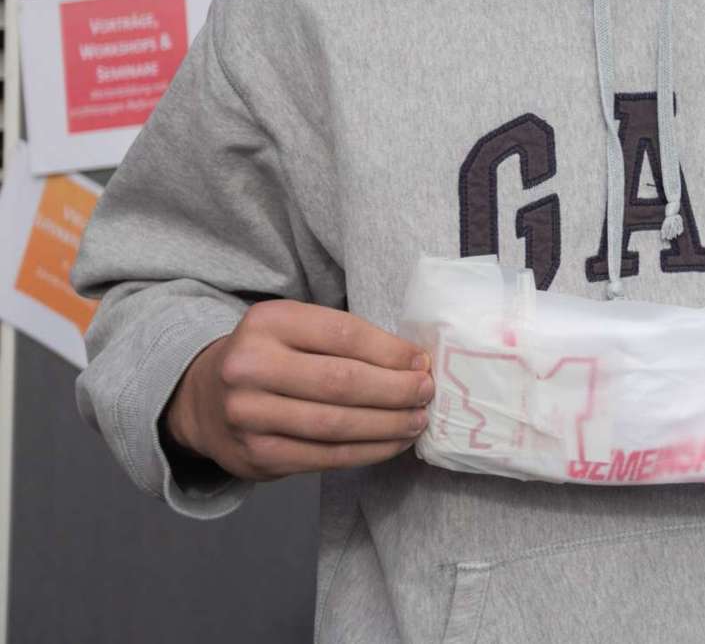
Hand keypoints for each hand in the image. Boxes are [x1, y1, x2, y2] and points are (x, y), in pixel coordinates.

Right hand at [165, 300, 432, 481]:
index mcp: (267, 322)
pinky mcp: (255, 456)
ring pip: (335, 424)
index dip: (391, 351)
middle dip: (395, 390)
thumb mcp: (297, 329)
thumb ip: (347, 339)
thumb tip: (414, 362)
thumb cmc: (271, 357)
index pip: (344, 334)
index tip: (422, 362)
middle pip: (341, 382)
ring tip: (416, 420)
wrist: (204, 401)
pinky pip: (324, 457)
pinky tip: (391, 444)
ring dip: (387, 425)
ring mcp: (247, 415)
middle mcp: (249, 367)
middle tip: (426, 393)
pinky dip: (366, 452)